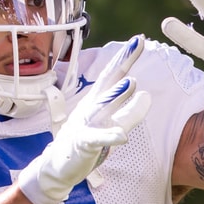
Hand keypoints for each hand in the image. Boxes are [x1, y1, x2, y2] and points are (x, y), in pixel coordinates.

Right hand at [18, 35, 151, 203]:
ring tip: (132, 81)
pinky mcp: (82, 144)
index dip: (126, 57)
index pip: (114, 74)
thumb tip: (146, 93)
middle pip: (108, 81)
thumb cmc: (86, 141)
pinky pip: (97, 139)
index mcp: (98, 100)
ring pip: (102, 107)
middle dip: (122, 61)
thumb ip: (130, 112)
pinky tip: (122, 136)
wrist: (57, 165)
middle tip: (136, 43)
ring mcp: (85, 123)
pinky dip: (109, 136)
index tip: (139, 38)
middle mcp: (91, 107)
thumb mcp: (111, 124)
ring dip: (116, 95)